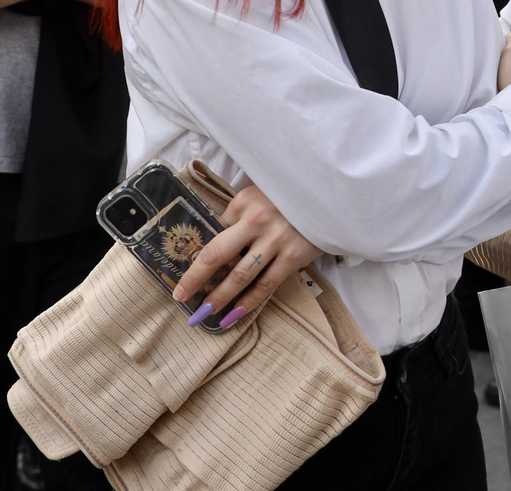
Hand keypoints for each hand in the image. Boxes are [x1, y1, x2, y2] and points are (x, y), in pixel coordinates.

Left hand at [171, 185, 323, 329]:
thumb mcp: (259, 195)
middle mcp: (256, 222)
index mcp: (244, 203)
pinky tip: (233, 315)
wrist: (329, 195)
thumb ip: (239, 214)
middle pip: (217, 255)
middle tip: (180, 297)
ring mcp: (275, 241)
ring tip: (203, 314)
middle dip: (195, 278)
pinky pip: (266, 285)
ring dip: (219, 297)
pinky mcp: (293, 257)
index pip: (215, 230)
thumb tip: (214, 238)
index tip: (186, 268)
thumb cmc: (288, 195)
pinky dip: (248, 303)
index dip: (198, 252)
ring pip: (240, 276)